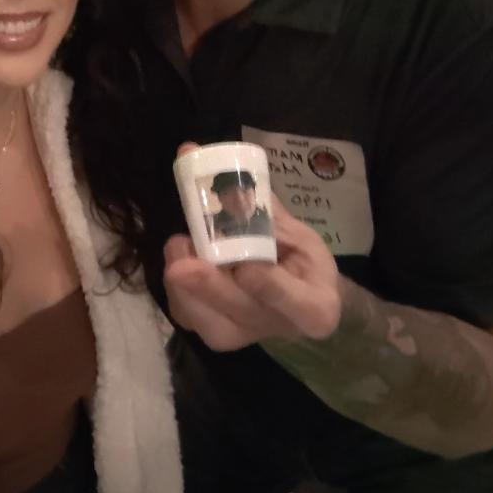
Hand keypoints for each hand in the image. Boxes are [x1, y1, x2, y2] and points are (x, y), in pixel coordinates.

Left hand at [165, 147, 342, 350]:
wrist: (299, 295)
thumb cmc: (301, 259)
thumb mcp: (295, 229)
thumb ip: (257, 206)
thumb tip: (200, 156)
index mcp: (316, 307)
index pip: (296, 303)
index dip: (270, 287)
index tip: (247, 268)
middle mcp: (280, 328)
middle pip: (241, 312)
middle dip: (208, 286)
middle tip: (182, 260)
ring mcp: (244, 335)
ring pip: (207, 321)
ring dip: (185, 282)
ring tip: (180, 245)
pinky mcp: (215, 332)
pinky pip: (188, 314)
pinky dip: (177, 286)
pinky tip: (181, 257)